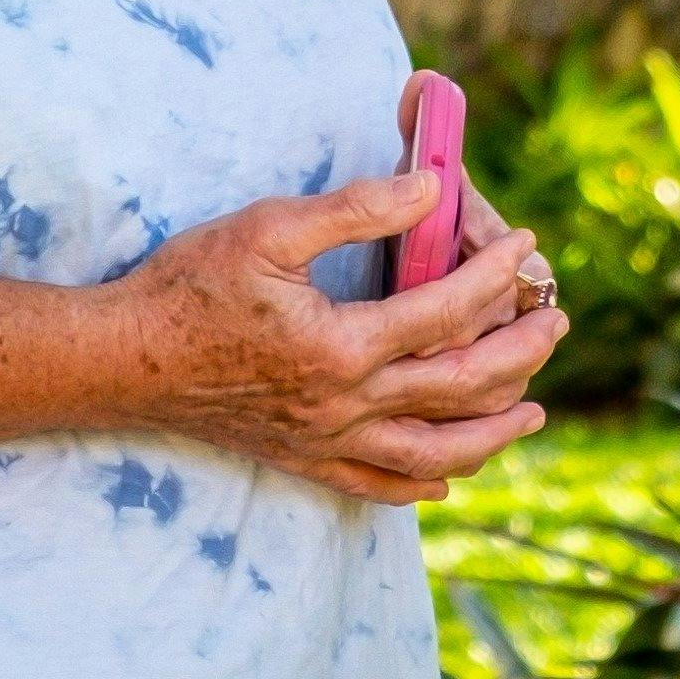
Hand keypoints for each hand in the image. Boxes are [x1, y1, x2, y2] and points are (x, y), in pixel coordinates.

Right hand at [118, 172, 566, 503]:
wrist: (123, 361)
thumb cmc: (190, 286)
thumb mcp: (270, 228)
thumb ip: (357, 209)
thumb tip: (433, 189)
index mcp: (342, 346)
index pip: (447, 312)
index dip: (496, 274)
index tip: (525, 243)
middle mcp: (343, 406)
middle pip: (459, 388)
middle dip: (520, 354)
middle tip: (556, 322)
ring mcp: (325, 443)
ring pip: (434, 454)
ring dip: (492, 434)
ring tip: (532, 412)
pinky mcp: (302, 460)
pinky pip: (376, 489)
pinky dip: (422, 485)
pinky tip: (448, 476)